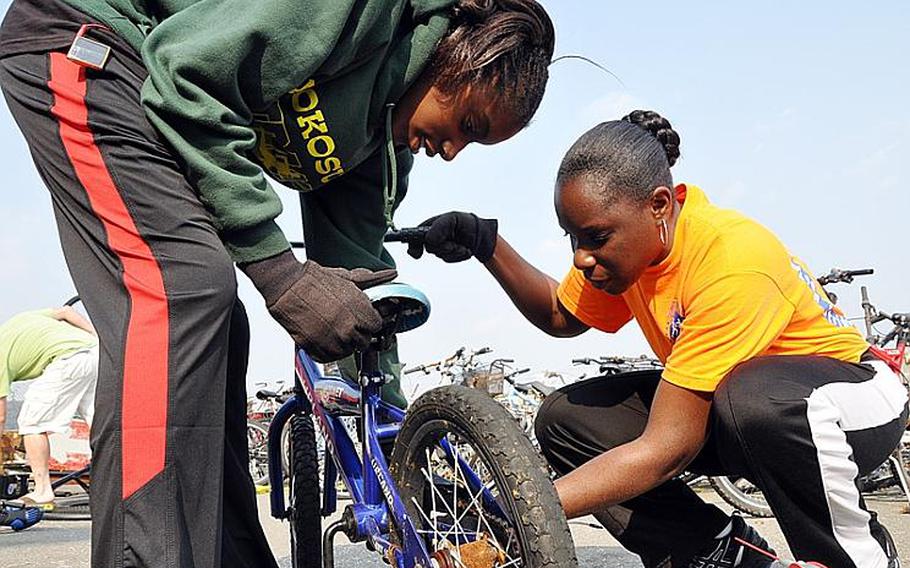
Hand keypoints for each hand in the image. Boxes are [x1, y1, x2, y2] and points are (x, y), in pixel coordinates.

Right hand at [241, 251, 396, 361]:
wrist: (286, 286)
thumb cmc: (314, 281)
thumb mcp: (347, 278)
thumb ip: (371, 281)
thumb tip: (391, 275)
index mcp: (360, 311)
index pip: (377, 327)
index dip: (370, 322)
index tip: (363, 320)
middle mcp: (349, 328)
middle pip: (364, 342)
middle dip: (358, 334)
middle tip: (346, 325)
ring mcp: (333, 340)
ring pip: (347, 352)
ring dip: (343, 344)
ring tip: (332, 330)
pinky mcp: (316, 348)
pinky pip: (329, 358)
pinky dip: (327, 351)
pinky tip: (323, 337)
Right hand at [407, 212, 497, 262]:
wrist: (480, 234)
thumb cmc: (465, 222)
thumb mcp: (452, 218)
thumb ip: (439, 227)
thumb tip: (429, 239)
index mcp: (429, 227)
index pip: (413, 237)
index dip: (413, 246)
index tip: (417, 253)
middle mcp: (432, 238)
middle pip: (430, 248)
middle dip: (444, 246)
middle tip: (453, 242)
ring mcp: (439, 248)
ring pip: (440, 255)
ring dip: (454, 251)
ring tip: (461, 244)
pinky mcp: (448, 256)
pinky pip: (449, 259)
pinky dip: (459, 255)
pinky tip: (464, 249)